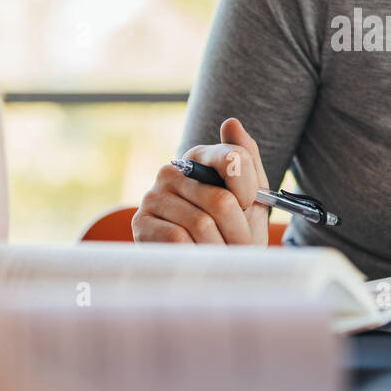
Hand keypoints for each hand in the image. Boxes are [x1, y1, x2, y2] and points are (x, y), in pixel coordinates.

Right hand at [132, 117, 269, 245]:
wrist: (206, 267)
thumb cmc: (231, 230)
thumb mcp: (249, 197)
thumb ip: (247, 160)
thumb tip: (231, 123)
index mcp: (200, 156)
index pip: (234, 158)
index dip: (248, 190)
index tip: (247, 206)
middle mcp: (172, 170)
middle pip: (222, 201)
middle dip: (239, 230)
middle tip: (240, 244)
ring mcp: (153, 195)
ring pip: (202, 224)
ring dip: (221, 248)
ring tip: (222, 254)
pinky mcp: (140, 222)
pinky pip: (179, 239)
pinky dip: (197, 254)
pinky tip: (198, 256)